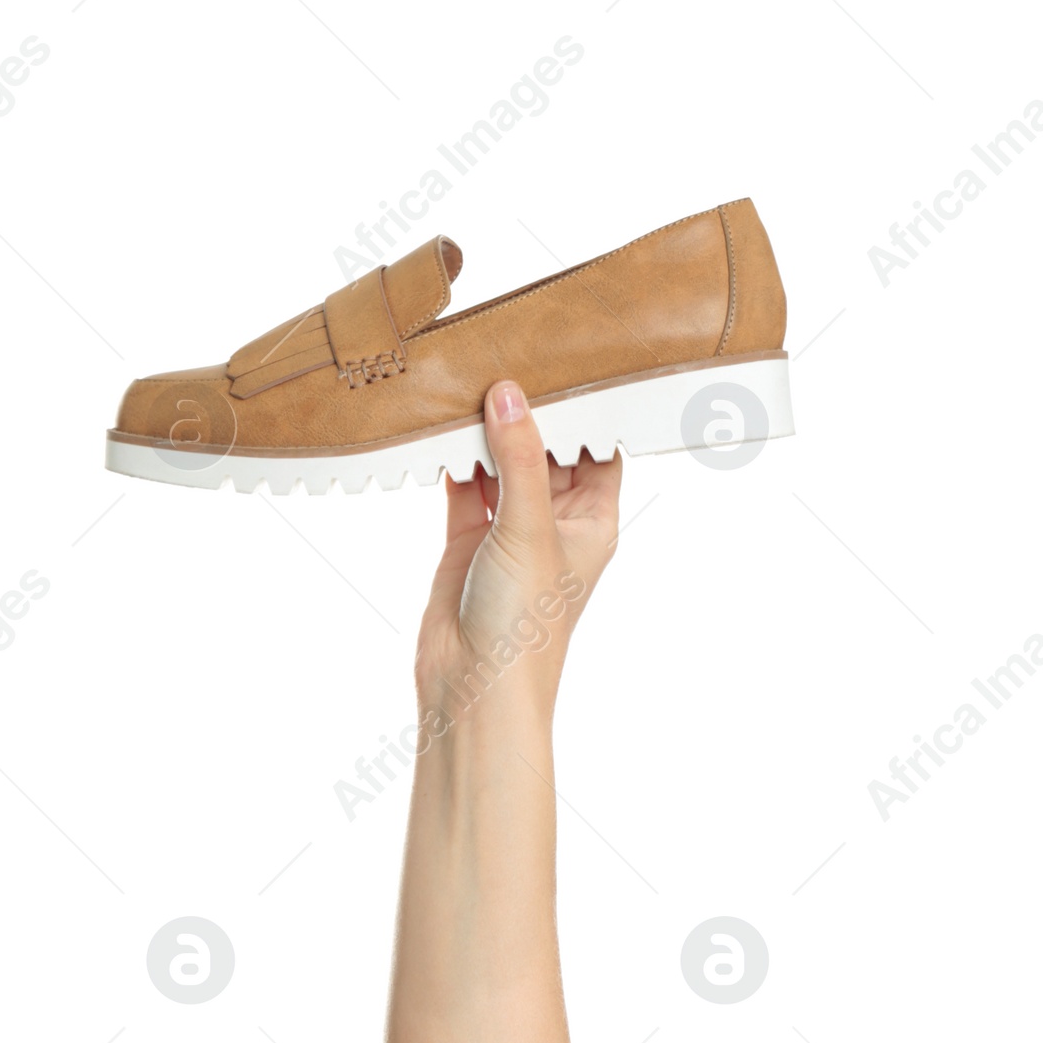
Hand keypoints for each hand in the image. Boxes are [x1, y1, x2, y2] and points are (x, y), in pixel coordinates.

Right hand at [414, 381, 621, 720]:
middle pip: (546, 450)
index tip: (567, 361)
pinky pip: (465, 485)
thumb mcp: (530, 527)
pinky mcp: (468, 540)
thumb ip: (519, 456)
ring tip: (470, 379)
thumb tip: (510, 393)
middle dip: (528, 412)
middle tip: (507, 356)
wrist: (473, 686)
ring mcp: (510, 531)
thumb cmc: (524, 623)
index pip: (598, 449)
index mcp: (593, 522)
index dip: (587, 409)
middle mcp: (555, 523)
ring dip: (487, 432)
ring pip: (501, 465)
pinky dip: (455, 458)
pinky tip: (443, 423)